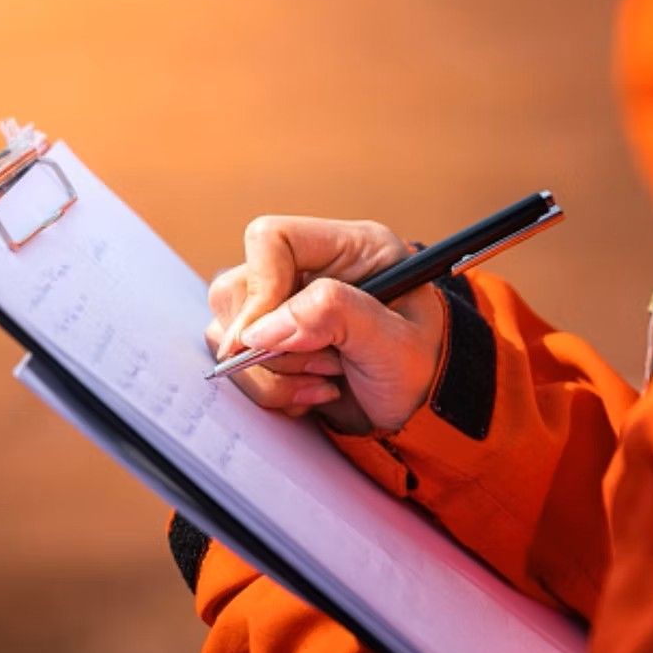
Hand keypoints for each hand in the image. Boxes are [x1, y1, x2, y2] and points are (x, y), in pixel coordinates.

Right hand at [206, 216, 444, 432]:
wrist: (423, 413)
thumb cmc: (423, 370)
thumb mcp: (393, 342)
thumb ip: (334, 316)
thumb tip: (262, 328)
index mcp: (350, 247)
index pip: (271, 239)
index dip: (261, 287)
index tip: (267, 337)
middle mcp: (312, 270)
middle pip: (238, 288)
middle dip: (273, 343)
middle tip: (325, 365)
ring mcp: (288, 308)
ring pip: (229, 331)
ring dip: (274, 371)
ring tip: (326, 381)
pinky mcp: (276, 344)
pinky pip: (239, 363)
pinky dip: (272, 388)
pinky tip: (314, 394)